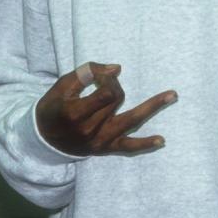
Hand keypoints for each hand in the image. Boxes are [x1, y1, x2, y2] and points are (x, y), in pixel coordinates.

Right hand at [35, 62, 176, 155]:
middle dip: (115, 86)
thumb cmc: (53, 107)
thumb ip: (87, 73)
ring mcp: (100, 141)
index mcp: (75, 114)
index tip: (101, 74)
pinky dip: (145, 144)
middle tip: (105, 81)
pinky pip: (128, 147)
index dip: (107, 79)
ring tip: (173, 95)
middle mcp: (89, 130)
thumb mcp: (62, 85)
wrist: (44, 139)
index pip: (106, 92)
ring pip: (130, 120)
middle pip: (117, 100)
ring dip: (153, 107)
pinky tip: (161, 140)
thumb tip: (118, 68)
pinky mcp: (106, 148)